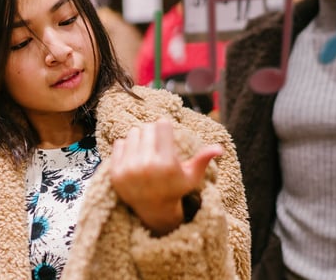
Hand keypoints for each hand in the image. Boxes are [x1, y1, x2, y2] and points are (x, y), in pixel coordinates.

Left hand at [110, 118, 222, 235]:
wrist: (152, 209)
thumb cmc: (175, 189)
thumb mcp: (192, 176)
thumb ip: (203, 160)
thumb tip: (219, 148)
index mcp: (167, 164)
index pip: (162, 125)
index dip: (165, 127)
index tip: (166, 132)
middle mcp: (147, 166)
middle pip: (147, 128)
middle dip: (152, 132)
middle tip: (156, 143)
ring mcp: (129, 169)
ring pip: (132, 133)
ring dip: (139, 137)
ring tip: (145, 149)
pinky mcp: (115, 171)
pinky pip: (119, 143)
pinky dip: (126, 146)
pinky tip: (134, 156)